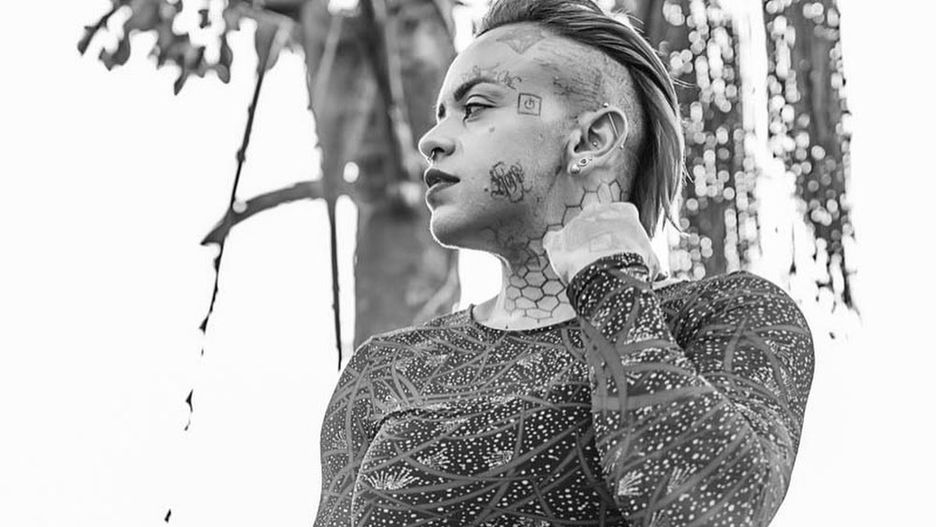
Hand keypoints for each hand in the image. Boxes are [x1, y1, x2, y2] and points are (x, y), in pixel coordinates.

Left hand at [542, 202, 660, 283]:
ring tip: (586, 268)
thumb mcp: (651, 260)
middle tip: (604, 259)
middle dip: (599, 237)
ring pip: (575, 232)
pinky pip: (553, 241)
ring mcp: (575, 223)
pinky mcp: (558, 239)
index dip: (623, 236)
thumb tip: (653, 273)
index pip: (623, 216)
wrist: (611, 271)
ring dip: (579, 247)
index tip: (624, 249)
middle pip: (596, 221)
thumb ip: (648, 260)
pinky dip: (556, 251)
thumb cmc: (636, 266)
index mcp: (624, 211)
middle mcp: (597, 211)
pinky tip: (563, 262)